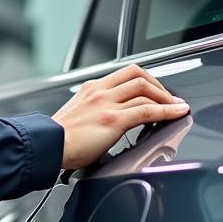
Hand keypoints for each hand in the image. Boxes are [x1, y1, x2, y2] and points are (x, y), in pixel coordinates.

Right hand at [51, 63, 188, 170]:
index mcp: (90, 89)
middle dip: (159, 85)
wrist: (46, 147)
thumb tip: (107, 123)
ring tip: (176, 107)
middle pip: (138, 75)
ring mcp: (107, 104)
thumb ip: (92, 112)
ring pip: (145, 90)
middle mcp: (100, 91)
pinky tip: (176, 113)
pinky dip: (167, 111)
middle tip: (169, 97)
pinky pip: (147, 111)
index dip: (146, 80)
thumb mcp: (76, 116)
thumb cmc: (56, 139)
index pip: (124, 74)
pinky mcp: (113, 120)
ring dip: (166, 98)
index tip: (155, 89)